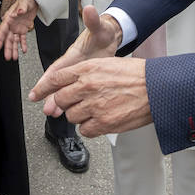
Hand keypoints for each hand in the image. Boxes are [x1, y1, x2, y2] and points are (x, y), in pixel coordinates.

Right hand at [0, 0, 39, 60]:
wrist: (33, 0)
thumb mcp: (24, 3)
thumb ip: (21, 8)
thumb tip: (19, 11)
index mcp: (8, 18)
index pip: (2, 31)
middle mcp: (11, 25)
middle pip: (8, 38)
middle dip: (7, 48)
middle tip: (7, 57)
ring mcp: (17, 27)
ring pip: (14, 40)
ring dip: (14, 49)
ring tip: (14, 57)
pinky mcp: (23, 29)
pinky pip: (22, 38)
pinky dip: (22, 45)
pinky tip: (23, 50)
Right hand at [28, 6, 122, 114]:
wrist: (111, 36)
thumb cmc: (103, 32)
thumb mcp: (99, 27)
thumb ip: (93, 20)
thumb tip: (89, 10)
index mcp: (73, 54)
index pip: (57, 68)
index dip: (46, 80)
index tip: (36, 91)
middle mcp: (73, 65)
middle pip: (58, 82)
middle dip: (51, 96)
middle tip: (47, 109)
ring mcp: (79, 73)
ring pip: (65, 89)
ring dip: (59, 101)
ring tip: (54, 113)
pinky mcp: (87, 78)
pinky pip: (76, 91)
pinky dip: (72, 101)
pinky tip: (68, 111)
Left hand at [29, 55, 150, 136]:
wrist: (158, 89)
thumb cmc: (137, 76)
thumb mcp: (108, 65)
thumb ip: (86, 74)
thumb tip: (70, 84)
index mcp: (88, 69)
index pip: (57, 78)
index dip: (44, 88)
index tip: (36, 94)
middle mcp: (87, 86)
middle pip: (60, 100)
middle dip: (66, 103)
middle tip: (77, 103)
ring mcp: (94, 105)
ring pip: (72, 116)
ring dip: (80, 116)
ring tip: (96, 110)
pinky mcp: (104, 122)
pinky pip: (85, 130)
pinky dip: (91, 128)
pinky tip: (101, 120)